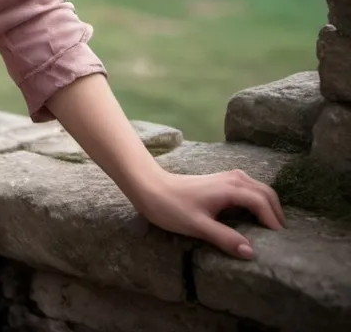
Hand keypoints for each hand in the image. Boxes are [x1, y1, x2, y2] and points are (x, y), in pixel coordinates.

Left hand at [132, 168, 284, 258]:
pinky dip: (258, 200)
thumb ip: (225, 238)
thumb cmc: (171, 206)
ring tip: (271, 228)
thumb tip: (251, 252)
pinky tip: (255, 216)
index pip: (262, 202)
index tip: (280, 241)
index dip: (273, 221)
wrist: (150, 186)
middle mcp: (232, 179)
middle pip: (265, 192)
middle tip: (280, 236)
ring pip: (258, 188)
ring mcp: (226, 177)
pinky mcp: (221, 180)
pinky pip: (248, 188)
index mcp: (229, 189)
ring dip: (268, 204)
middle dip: (276, 211)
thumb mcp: (198, 226)